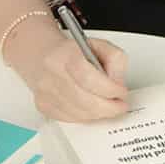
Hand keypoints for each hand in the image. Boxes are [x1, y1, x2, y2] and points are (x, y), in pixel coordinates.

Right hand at [13, 35, 129, 122]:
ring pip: (78, 113)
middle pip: (83, 99)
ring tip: (109, 107)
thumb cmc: (72, 52)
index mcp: (66, 54)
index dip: (108, 89)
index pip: (88, 77)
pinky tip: (92, 108)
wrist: (43, 55)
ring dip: (98, 113)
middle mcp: (52, 73)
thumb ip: (115, 59)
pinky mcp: (43, 106)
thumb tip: (117, 82)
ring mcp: (45, 92)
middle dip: (108, 107)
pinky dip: (86, 117)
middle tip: (120, 106)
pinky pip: (70, 119)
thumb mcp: (98, 45)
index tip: (121, 92)